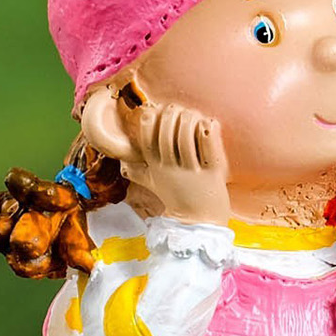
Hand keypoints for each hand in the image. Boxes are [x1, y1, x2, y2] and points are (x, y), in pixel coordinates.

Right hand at [122, 101, 229, 224]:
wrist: (198, 224)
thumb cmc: (177, 200)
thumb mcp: (154, 185)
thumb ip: (139, 173)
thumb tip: (123, 165)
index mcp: (155, 167)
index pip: (145, 137)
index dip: (150, 118)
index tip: (158, 110)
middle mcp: (171, 168)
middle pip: (166, 132)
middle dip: (172, 114)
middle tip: (180, 111)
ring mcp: (191, 171)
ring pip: (186, 136)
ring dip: (190, 119)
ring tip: (194, 116)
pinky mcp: (212, 174)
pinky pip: (209, 146)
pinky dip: (208, 130)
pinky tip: (208, 124)